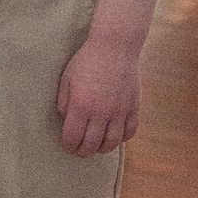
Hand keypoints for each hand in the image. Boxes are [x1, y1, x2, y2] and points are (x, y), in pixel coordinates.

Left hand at [56, 35, 140, 156]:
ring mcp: (119, 110)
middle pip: (91, 145)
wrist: (115, 46)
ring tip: (96, 146)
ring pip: (111, 143)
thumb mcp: (67, 79)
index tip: (67, 144)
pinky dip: (121, 138)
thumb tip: (67, 119)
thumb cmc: (88, 60)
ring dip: (101, 149)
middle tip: (79, 150)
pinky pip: (129, 132)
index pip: (72, 138)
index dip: (68, 145)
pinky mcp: (133, 106)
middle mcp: (101, 112)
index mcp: (81, 105)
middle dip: (82, 151)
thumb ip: (64, 102)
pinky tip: (114, 135)